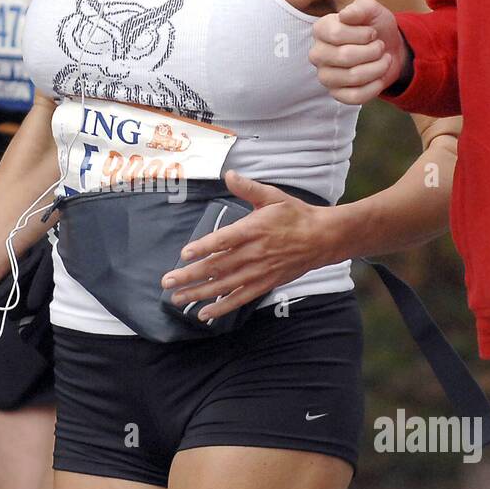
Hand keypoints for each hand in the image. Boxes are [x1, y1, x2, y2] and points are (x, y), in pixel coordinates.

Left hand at [160, 170, 330, 319]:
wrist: (322, 238)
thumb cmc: (295, 215)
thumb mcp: (273, 196)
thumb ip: (248, 188)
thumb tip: (229, 174)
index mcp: (253, 229)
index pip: (224, 240)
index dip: (203, 247)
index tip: (184, 254)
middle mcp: (254, 253)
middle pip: (218, 266)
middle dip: (190, 276)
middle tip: (167, 282)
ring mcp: (259, 271)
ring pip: (224, 285)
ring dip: (199, 293)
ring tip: (177, 299)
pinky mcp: (265, 283)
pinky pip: (240, 298)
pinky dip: (222, 307)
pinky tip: (204, 313)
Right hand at [308, 0, 408, 104]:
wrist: (389, 49)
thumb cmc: (376, 28)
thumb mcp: (373, 10)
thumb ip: (361, 7)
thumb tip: (345, 15)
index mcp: (321, 30)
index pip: (336, 34)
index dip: (362, 34)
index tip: (372, 33)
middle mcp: (317, 54)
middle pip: (344, 56)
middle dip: (372, 51)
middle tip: (380, 47)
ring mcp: (325, 76)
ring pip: (352, 77)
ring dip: (377, 68)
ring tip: (383, 60)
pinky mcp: (337, 94)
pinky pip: (356, 96)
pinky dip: (375, 87)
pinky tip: (379, 77)